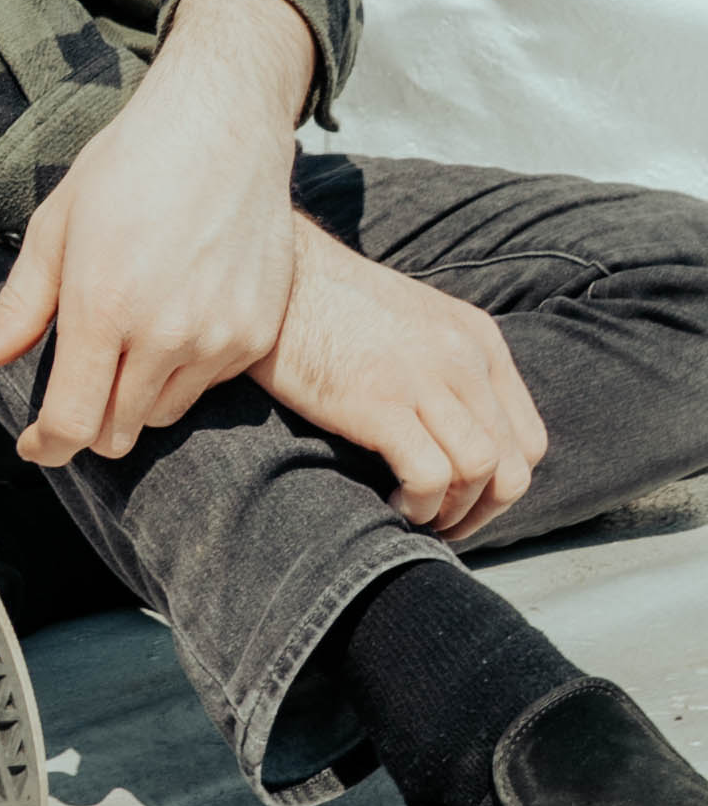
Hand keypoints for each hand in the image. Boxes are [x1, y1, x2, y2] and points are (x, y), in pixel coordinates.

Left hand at [0, 33, 303, 469]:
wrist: (220, 126)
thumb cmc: (127, 168)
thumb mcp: (55, 228)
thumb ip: (20, 307)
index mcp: (104, 309)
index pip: (71, 423)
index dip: (47, 447)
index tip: (36, 445)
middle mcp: (165, 334)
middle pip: (116, 433)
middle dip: (87, 425)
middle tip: (76, 394)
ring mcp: (218, 337)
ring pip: (160, 414)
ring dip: (134, 400)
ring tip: (127, 345)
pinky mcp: (256, 333)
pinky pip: (206, 386)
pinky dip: (182, 374)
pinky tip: (172, 324)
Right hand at [252, 221, 546, 539]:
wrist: (277, 279)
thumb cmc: (331, 308)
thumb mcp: (414, 322)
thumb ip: (447, 365)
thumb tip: (454, 429)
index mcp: (479, 340)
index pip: (528, 438)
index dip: (503, 487)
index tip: (466, 505)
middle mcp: (464, 358)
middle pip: (513, 463)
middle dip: (483, 511)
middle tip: (444, 526)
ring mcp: (425, 378)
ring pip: (481, 471)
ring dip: (452, 512)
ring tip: (414, 515)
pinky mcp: (379, 401)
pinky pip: (430, 474)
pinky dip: (419, 505)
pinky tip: (390, 505)